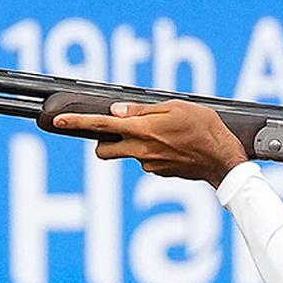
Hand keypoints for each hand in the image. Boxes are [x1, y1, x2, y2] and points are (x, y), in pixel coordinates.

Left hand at [53, 100, 249, 187]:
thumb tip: (117, 111)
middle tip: (120, 131)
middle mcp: (140, 151)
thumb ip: (143, 110)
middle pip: (104, 150)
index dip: (76, 122)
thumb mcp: (176, 107)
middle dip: (103, 142)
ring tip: (166, 134)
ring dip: (137, 144)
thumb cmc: (206, 129)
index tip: (58, 120)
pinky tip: (176, 146)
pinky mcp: (159, 174)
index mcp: (142, 130)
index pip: (100, 126)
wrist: (224, 162)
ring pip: (129, 153)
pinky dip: (155, 152)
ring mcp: (149, 166)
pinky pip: (148, 160)